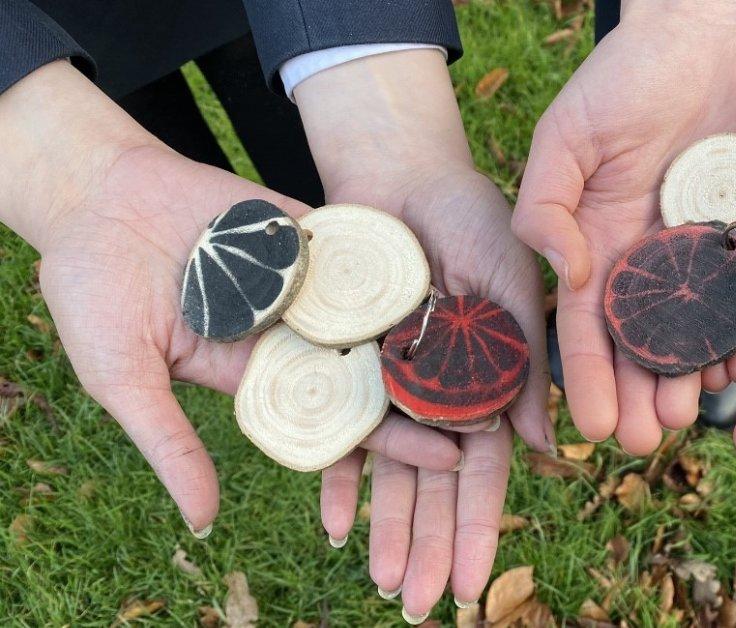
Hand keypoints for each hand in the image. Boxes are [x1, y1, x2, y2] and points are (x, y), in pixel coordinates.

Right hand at [0, 62, 462, 536]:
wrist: (95, 197)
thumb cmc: (92, 292)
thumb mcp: (123, 376)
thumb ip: (169, 443)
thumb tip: (202, 523)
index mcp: (256, 378)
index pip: (335, 419)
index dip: (391, 441)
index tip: (448, 458)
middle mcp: (291, 338)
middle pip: (373, 374)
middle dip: (428, 398)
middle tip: (495, 414)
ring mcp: (306, 288)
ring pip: (381, 318)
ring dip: (433, 339)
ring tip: (495, 357)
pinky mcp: (312, 240)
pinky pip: (367, 258)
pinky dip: (409, 274)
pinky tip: (462, 288)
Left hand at [294, 51, 547, 615]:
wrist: (404, 175)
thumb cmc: (474, 218)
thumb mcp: (513, 282)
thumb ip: (526, 362)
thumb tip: (549, 449)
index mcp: (492, 381)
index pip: (486, 469)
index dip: (478, 528)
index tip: (473, 585)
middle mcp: (443, 394)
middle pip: (434, 486)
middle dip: (429, 546)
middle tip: (420, 607)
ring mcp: (394, 384)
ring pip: (388, 470)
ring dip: (385, 527)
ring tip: (381, 585)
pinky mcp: (348, 364)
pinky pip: (338, 427)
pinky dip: (335, 472)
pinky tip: (332, 522)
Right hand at [511, 0, 735, 453]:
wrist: (699, 35)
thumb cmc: (622, 78)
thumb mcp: (566, 137)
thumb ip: (547, 206)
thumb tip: (568, 274)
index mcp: (600, 242)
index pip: (588, 324)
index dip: (585, 376)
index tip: (587, 428)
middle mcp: (651, 258)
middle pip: (643, 342)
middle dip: (638, 393)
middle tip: (641, 439)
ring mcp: (704, 249)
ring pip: (700, 330)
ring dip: (692, 376)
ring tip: (690, 415)